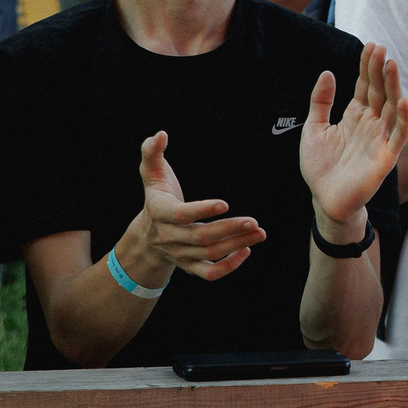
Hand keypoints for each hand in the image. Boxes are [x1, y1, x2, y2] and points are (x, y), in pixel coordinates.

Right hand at [129, 131, 265, 280]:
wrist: (148, 235)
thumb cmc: (157, 196)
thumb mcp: (151, 174)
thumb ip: (152, 152)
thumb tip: (160, 134)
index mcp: (160, 212)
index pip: (180, 214)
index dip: (202, 210)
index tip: (225, 203)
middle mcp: (169, 236)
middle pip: (201, 237)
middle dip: (229, 229)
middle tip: (254, 221)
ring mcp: (180, 254)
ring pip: (210, 254)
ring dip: (236, 245)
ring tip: (260, 233)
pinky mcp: (189, 266)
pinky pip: (209, 273)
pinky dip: (229, 266)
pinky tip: (247, 250)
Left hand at [299, 44, 407, 233]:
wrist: (324, 200)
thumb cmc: (320, 167)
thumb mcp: (313, 129)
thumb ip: (320, 102)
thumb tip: (327, 73)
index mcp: (355, 116)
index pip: (366, 86)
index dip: (368, 67)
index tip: (370, 46)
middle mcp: (371, 124)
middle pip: (380, 92)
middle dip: (380, 70)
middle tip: (381, 48)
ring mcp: (380, 139)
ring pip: (392, 108)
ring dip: (393, 86)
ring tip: (390, 64)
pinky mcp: (386, 157)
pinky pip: (399, 135)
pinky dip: (403, 118)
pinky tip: (402, 100)